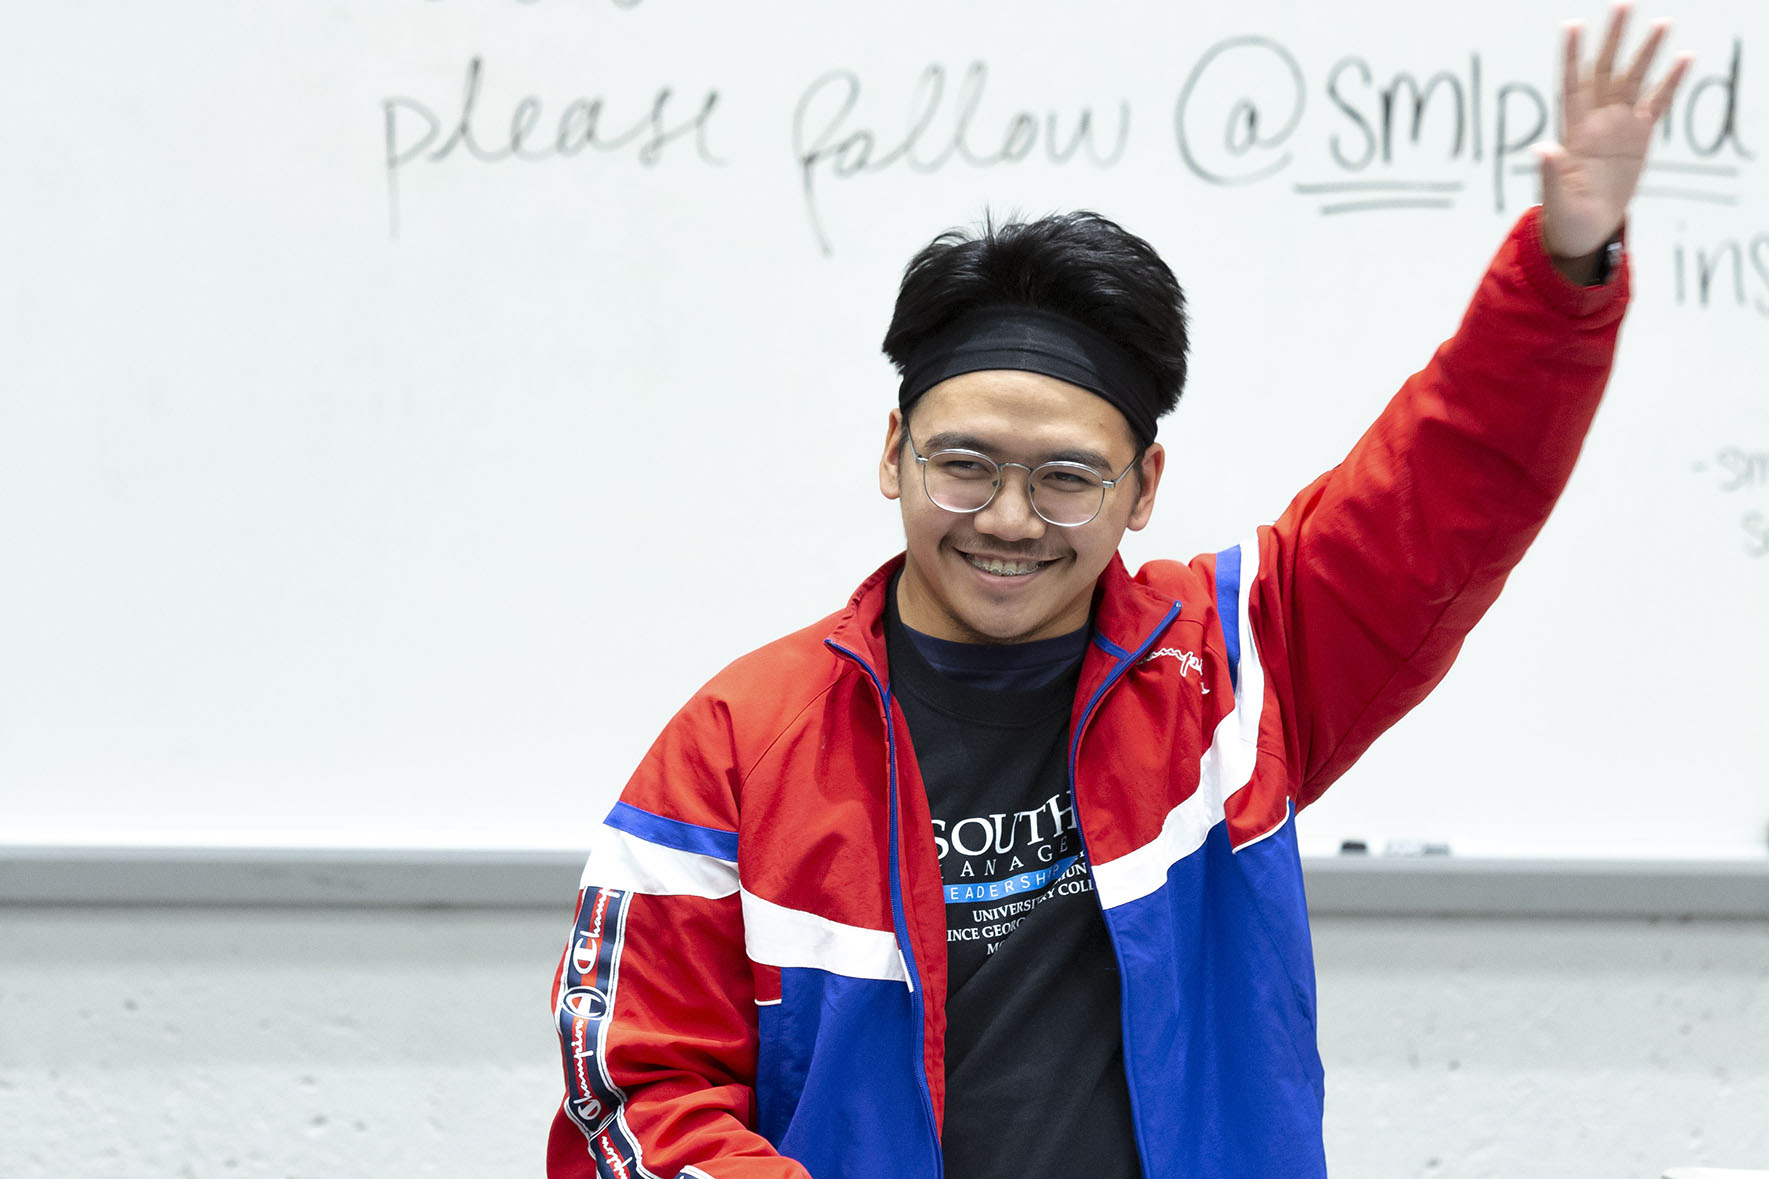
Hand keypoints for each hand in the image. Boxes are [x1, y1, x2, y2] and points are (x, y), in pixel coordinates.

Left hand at [1538, 2, 1691, 275]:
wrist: (1585, 233)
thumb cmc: (1565, 219)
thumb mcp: (1557, 201)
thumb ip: (1551, 174)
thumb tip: (1542, 149)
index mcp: (1571, 134)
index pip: (1571, 86)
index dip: (1572, 56)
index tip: (1574, 25)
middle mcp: (1595, 123)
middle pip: (1605, 72)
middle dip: (1613, 40)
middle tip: (1624, 4)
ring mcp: (1618, 127)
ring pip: (1633, 81)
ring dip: (1646, 53)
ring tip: (1661, 22)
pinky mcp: (1639, 138)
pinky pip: (1657, 103)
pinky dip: (1670, 82)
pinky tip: (1684, 58)